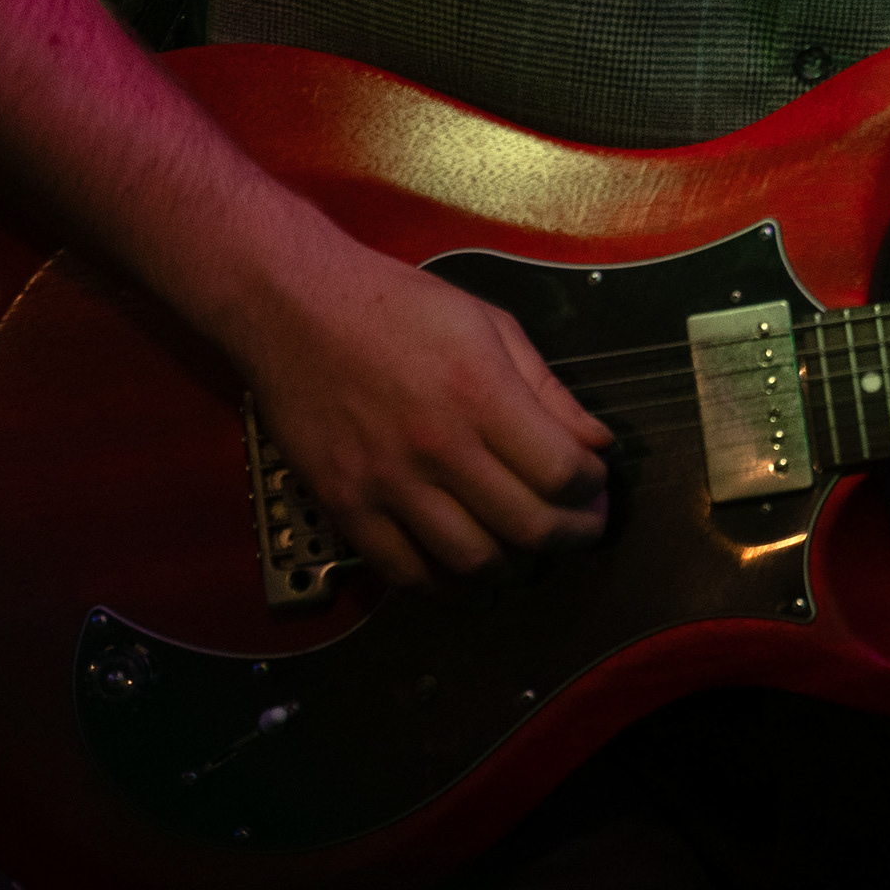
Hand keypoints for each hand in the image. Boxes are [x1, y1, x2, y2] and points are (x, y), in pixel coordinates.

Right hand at [232, 223, 612, 590]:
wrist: (292, 307)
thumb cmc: (396, 306)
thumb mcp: (490, 325)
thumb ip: (549, 390)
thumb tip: (597, 443)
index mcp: (480, 394)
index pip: (562, 473)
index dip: (592, 488)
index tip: (595, 483)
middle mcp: (437, 447)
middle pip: (527, 526)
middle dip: (571, 536)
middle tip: (580, 529)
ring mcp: (386, 483)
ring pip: (471, 562)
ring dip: (514, 568)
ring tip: (528, 553)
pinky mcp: (344, 505)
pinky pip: (403, 572)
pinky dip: (444, 584)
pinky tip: (464, 568)